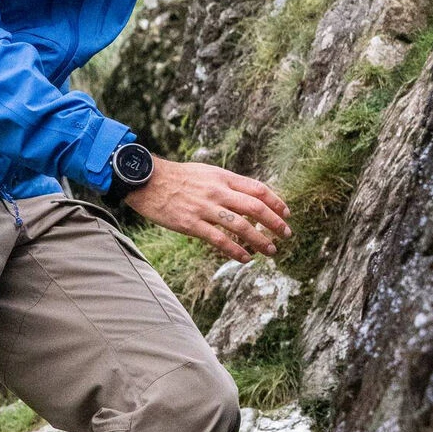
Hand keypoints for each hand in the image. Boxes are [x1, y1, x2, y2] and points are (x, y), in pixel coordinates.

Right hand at [122, 157, 291, 262]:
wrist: (146, 180)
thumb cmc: (175, 177)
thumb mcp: (205, 172)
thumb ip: (225, 183)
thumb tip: (246, 196)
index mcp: (223, 177)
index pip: (258, 189)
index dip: (276, 201)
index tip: (287, 213)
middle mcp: (217, 191)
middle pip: (255, 208)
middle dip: (275, 223)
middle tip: (286, 234)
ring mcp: (205, 208)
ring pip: (241, 226)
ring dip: (260, 240)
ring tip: (271, 251)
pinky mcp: (191, 223)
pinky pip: (219, 240)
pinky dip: (235, 251)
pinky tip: (245, 259)